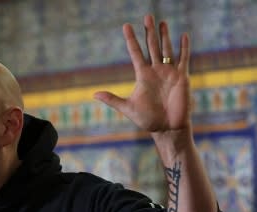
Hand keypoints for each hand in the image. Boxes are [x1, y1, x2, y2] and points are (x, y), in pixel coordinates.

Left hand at [94, 15, 190, 136]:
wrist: (167, 127)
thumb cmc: (147, 119)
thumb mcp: (128, 107)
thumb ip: (112, 99)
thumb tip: (94, 94)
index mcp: (143, 75)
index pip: (136, 53)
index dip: (131, 39)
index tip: (126, 26)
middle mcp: (156, 70)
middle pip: (151, 46)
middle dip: (149, 32)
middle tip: (147, 16)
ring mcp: (169, 72)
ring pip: (166, 49)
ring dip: (164, 36)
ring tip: (161, 22)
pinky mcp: (181, 77)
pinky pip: (183, 59)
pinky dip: (184, 48)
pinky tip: (183, 35)